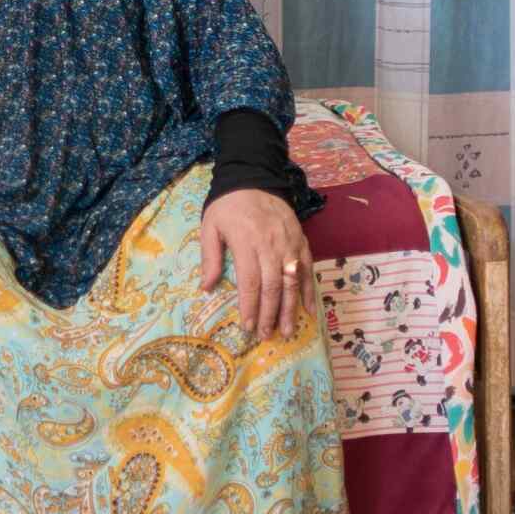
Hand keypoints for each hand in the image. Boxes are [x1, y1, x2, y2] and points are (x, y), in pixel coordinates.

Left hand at [199, 189, 315, 341]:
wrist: (254, 178)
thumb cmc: (228, 205)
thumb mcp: (210, 226)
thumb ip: (210, 257)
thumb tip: (206, 288)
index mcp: (246, 243)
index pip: (250, 283)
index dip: (250, 307)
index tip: (247, 326)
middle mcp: (271, 246)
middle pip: (272, 287)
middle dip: (269, 314)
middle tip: (265, 335)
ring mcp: (290, 244)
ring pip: (292, 282)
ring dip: (290, 309)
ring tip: (287, 331)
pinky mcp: (301, 241)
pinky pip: (308, 270)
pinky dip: (309, 291)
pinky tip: (308, 310)